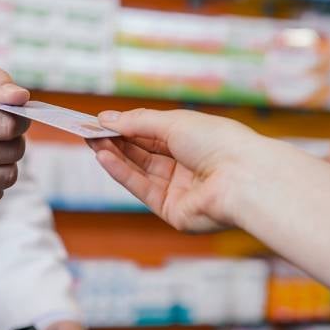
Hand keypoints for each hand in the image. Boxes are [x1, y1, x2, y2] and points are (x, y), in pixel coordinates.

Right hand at [89, 109, 270, 232]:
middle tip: (86, 130)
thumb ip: (138, 122)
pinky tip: (103, 156)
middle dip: (115, 141)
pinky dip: (121, 172)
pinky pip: (141, 188)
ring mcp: (179, 189)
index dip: (125, 127)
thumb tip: (106, 119)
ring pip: (139, 171)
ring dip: (113, 155)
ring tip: (90, 141)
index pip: (151, 134)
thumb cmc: (219, 142)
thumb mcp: (173, 122)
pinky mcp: (172, 210)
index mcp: (193, 141)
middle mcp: (186, 166)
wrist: (243, 177)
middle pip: (142, 153)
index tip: (98, 121)